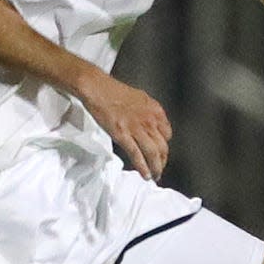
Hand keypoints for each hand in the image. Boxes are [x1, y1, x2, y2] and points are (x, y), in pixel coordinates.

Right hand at [77, 65, 171, 179]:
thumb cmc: (114, 91)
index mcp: (155, 110)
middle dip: (162, 161)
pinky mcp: (122, 135)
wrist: (97, 88)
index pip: (167, 134)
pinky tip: (145, 175)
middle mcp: (149, 120)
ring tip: (154, 176)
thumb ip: (147, 112)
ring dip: (156, 168)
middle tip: (159, 169)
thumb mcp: (139, 98)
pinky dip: (143, 167)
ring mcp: (136, 128)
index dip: (164, 146)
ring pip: (153, 153)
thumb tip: (149, 124)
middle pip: (163, 146)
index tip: (160, 153)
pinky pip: (137, 155)